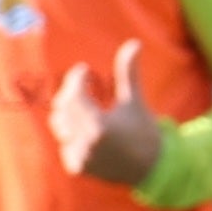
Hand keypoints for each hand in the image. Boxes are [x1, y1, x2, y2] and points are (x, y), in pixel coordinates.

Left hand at [49, 39, 163, 184]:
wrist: (151, 168)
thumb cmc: (144, 130)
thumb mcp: (135, 101)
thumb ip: (129, 73)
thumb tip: (134, 43)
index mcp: (99, 125)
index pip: (73, 94)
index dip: (76, 78)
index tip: (84, 70)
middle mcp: (86, 143)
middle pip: (62, 108)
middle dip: (70, 94)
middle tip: (81, 86)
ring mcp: (81, 157)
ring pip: (60, 126)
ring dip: (69, 113)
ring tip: (85, 106)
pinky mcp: (78, 167)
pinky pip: (64, 144)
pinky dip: (72, 134)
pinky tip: (87, 130)